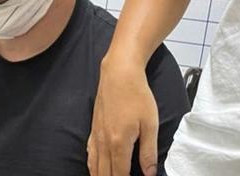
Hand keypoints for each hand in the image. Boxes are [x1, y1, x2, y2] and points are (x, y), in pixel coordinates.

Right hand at [88, 54, 158, 175]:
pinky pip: (90, 153)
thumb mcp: (150, 124)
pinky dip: (92, 165)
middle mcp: (104, 142)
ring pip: (94, 165)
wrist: (119, 73)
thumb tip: (149, 173)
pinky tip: (95, 168)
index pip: (120, 175)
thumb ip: (149, 152)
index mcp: (119, 143)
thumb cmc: (137, 95)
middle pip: (104, 173)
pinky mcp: (93, 128)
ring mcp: (96, 135)